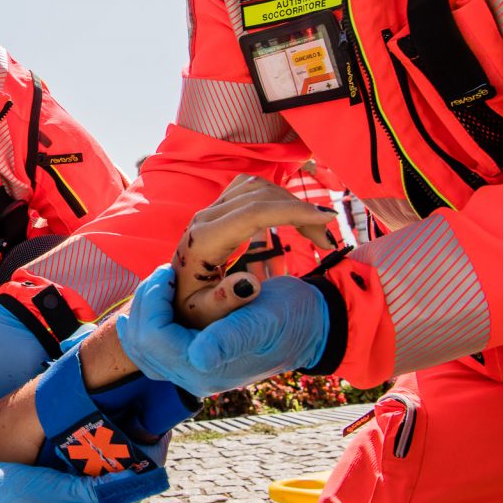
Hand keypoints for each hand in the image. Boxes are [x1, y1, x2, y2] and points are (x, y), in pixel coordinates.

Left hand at [118, 265, 327, 396]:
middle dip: (145, 303)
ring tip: (158, 284)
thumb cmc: (289, 316)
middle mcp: (194, 378)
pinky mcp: (192, 365)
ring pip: (140, 348)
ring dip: (142, 312)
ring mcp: (192, 374)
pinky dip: (139, 330)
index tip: (168, 272)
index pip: (152, 337)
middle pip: (140, 343)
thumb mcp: (262, 319)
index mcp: (207, 369)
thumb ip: (230, 337)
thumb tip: (199, 356)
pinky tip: (132, 317)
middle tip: (163, 273)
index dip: (152, 301)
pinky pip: (149, 354)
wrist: (308, 328)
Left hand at [172, 174, 335, 327]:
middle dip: (300, 211)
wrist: (174, 296)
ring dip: (290, 203)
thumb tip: (253, 283)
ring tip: (315, 233)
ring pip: (257, 188)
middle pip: (260, 197)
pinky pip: (250, 189)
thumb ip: (226, 301)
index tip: (328, 218)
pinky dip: (276, 197)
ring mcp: (209, 210)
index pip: (253, 212)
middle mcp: (204, 218)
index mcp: (204, 240)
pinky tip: (293, 217)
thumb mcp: (205, 314)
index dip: (292, 211)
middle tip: (327, 239)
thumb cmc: (192, 310)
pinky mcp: (216, 209)